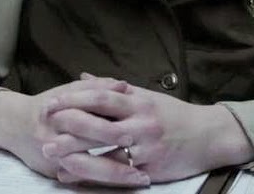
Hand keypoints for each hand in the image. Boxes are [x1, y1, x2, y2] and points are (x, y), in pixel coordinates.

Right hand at [0, 78, 147, 182]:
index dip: (113, 120)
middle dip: (116, 150)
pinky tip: (122, 185)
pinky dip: (103, 183)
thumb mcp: (70, 91)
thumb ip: (97, 87)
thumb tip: (124, 85)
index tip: (136, 129)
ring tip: (141, 178)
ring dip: (115, 174)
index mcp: (62, 106)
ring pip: (87, 167)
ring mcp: (54, 155)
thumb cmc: (49, 105)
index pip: (90, 113)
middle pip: (89, 141)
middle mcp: (56, 130)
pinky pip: (82, 181)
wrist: (14, 125)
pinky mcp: (54, 172)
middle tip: (144, 158)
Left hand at [43, 74, 253, 184]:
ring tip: (51, 153)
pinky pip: (118, 174)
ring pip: (106, 152)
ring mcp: (146, 148)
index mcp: (139, 102)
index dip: (75, 98)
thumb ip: (113, 87)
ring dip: (76, 153)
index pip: (102, 97)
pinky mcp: (151, 170)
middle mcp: (141, 123)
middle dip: (69, 125)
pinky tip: (74, 176)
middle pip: (100, 123)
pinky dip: (94, 176)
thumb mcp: (146, 95)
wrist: (209, 135)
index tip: (53, 101)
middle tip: (44, 127)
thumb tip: (83, 77)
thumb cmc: (174, 113)